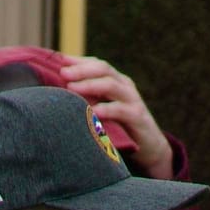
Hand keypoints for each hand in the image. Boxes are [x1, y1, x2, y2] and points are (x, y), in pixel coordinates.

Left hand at [56, 55, 170, 178]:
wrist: (151, 149)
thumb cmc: (122, 129)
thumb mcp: (106, 110)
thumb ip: (91, 99)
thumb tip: (63, 93)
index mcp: (116, 81)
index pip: (97, 64)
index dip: (78, 61)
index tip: (59, 60)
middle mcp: (124, 86)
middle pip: (103, 69)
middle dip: (81, 69)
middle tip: (63, 73)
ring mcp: (132, 99)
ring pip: (110, 84)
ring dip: (89, 85)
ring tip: (71, 88)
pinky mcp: (137, 117)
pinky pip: (120, 110)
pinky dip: (105, 109)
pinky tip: (92, 112)